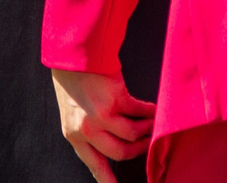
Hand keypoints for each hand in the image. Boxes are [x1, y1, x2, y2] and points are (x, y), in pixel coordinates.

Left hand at [51, 67, 154, 182]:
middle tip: (146, 143)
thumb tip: (116, 146)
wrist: (72, 56)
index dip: (107, 179)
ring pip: (133, 134)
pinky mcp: (116, 98)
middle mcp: (87, 130)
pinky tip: (155, 110)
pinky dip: (150, 112)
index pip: (94, 164)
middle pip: (120, 153)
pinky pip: (140, 111)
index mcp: (74, 136)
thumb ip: (89, 133)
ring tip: (152, 124)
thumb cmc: (72, 84)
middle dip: (137, 150)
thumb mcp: (73, 115)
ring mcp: (102, 115)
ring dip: (146, 130)